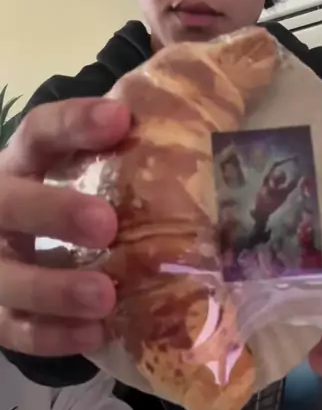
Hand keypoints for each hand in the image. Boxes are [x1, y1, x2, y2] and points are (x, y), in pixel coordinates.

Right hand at [0, 98, 130, 355]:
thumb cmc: (78, 207)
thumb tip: (213, 75)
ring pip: (4, 276)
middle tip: (106, 224)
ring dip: (52, 287)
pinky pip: (12, 329)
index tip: (121, 119)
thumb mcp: (97, 174)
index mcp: (24, 165)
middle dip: (51, 212)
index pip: (39, 133)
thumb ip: (139, 140)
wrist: (19, 256)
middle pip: (6, 202)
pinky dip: (50, 335)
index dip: (73, 123)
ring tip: (105, 295)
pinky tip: (94, 334)